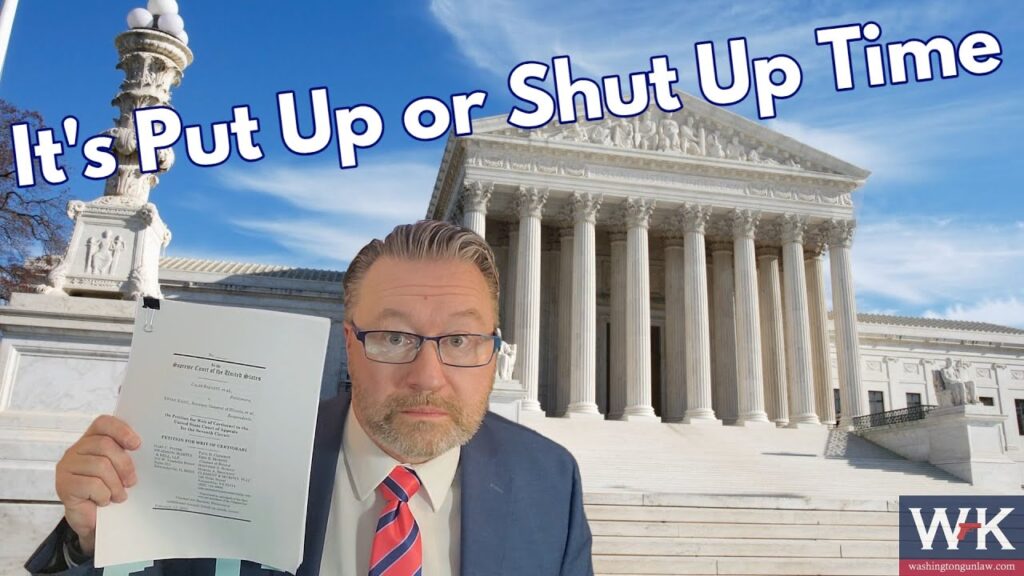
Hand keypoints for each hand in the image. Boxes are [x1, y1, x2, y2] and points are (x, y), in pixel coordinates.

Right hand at [55, 415, 140, 554]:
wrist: (91, 521)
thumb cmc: (107, 491)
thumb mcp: (118, 470)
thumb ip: (125, 456)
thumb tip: (146, 449)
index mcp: (91, 440)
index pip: (104, 423)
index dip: (121, 430)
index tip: (137, 444)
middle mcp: (76, 450)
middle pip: (105, 445)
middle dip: (124, 465)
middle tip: (131, 482)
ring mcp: (67, 466)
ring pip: (100, 465)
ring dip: (115, 484)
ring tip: (118, 496)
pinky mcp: (64, 485)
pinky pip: (91, 484)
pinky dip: (103, 495)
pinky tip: (104, 501)